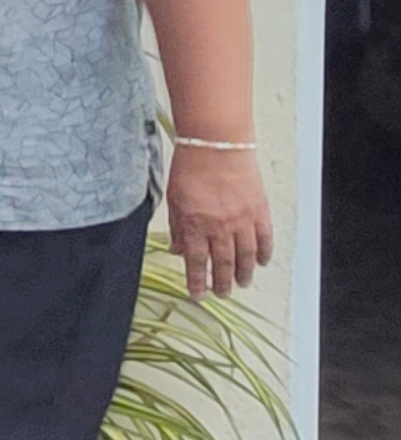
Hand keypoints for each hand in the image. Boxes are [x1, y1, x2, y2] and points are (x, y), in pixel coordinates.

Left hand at [163, 142, 272, 298]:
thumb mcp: (174, 200)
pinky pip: (265, 238)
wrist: (216, 145)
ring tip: (242, 284)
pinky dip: (264, 253)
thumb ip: (177, 228)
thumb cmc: (190, 168)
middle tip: (222, 294)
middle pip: (223, 263)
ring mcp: (243, 220)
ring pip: (246, 256)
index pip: (196, 262)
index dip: (197, 282)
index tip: (197, 294)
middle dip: (222, 283)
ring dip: (244, 273)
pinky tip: (261, 262)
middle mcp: (220, 227)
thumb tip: (178, 250)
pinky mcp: (259, 210)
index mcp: (195, 225)